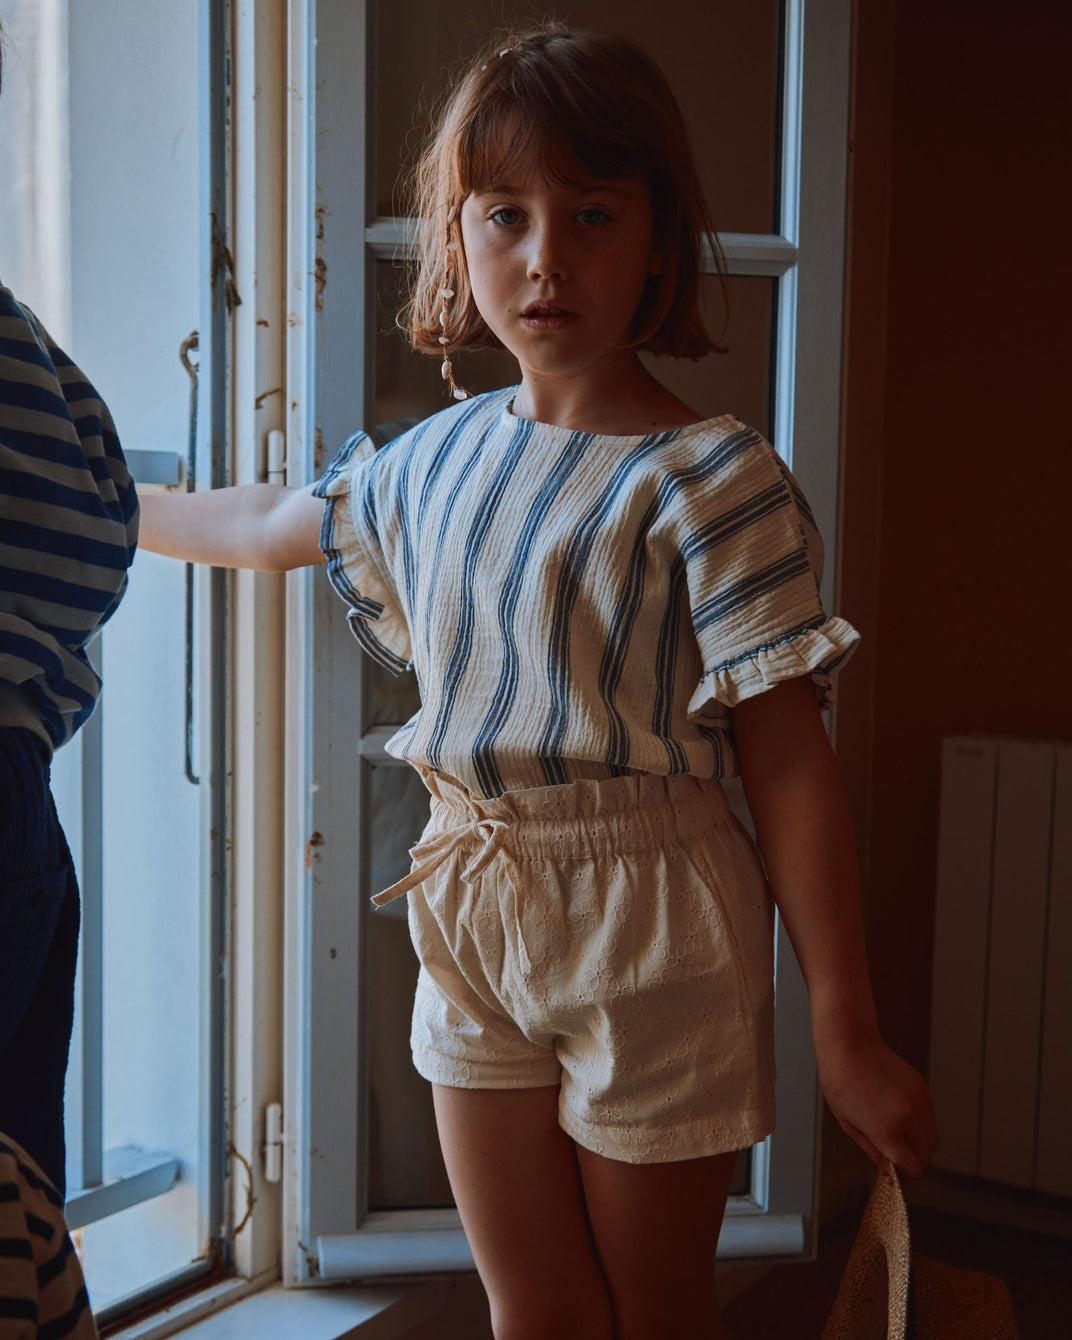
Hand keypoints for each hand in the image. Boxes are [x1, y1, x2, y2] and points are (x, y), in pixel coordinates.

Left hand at [814, 1029, 939, 1178]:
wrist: (850, 1046)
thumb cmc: (841, 1083)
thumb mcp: (848, 1124)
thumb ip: (873, 1152)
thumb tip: (889, 1174)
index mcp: (886, 1131)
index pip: (913, 1169)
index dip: (904, 1174)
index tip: (895, 1169)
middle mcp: (907, 1118)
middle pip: (926, 1157)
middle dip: (913, 1160)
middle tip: (895, 1152)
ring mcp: (918, 1102)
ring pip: (933, 1139)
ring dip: (920, 1143)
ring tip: (898, 1131)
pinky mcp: (923, 1088)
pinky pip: (931, 1117)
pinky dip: (922, 1123)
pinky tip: (900, 1111)